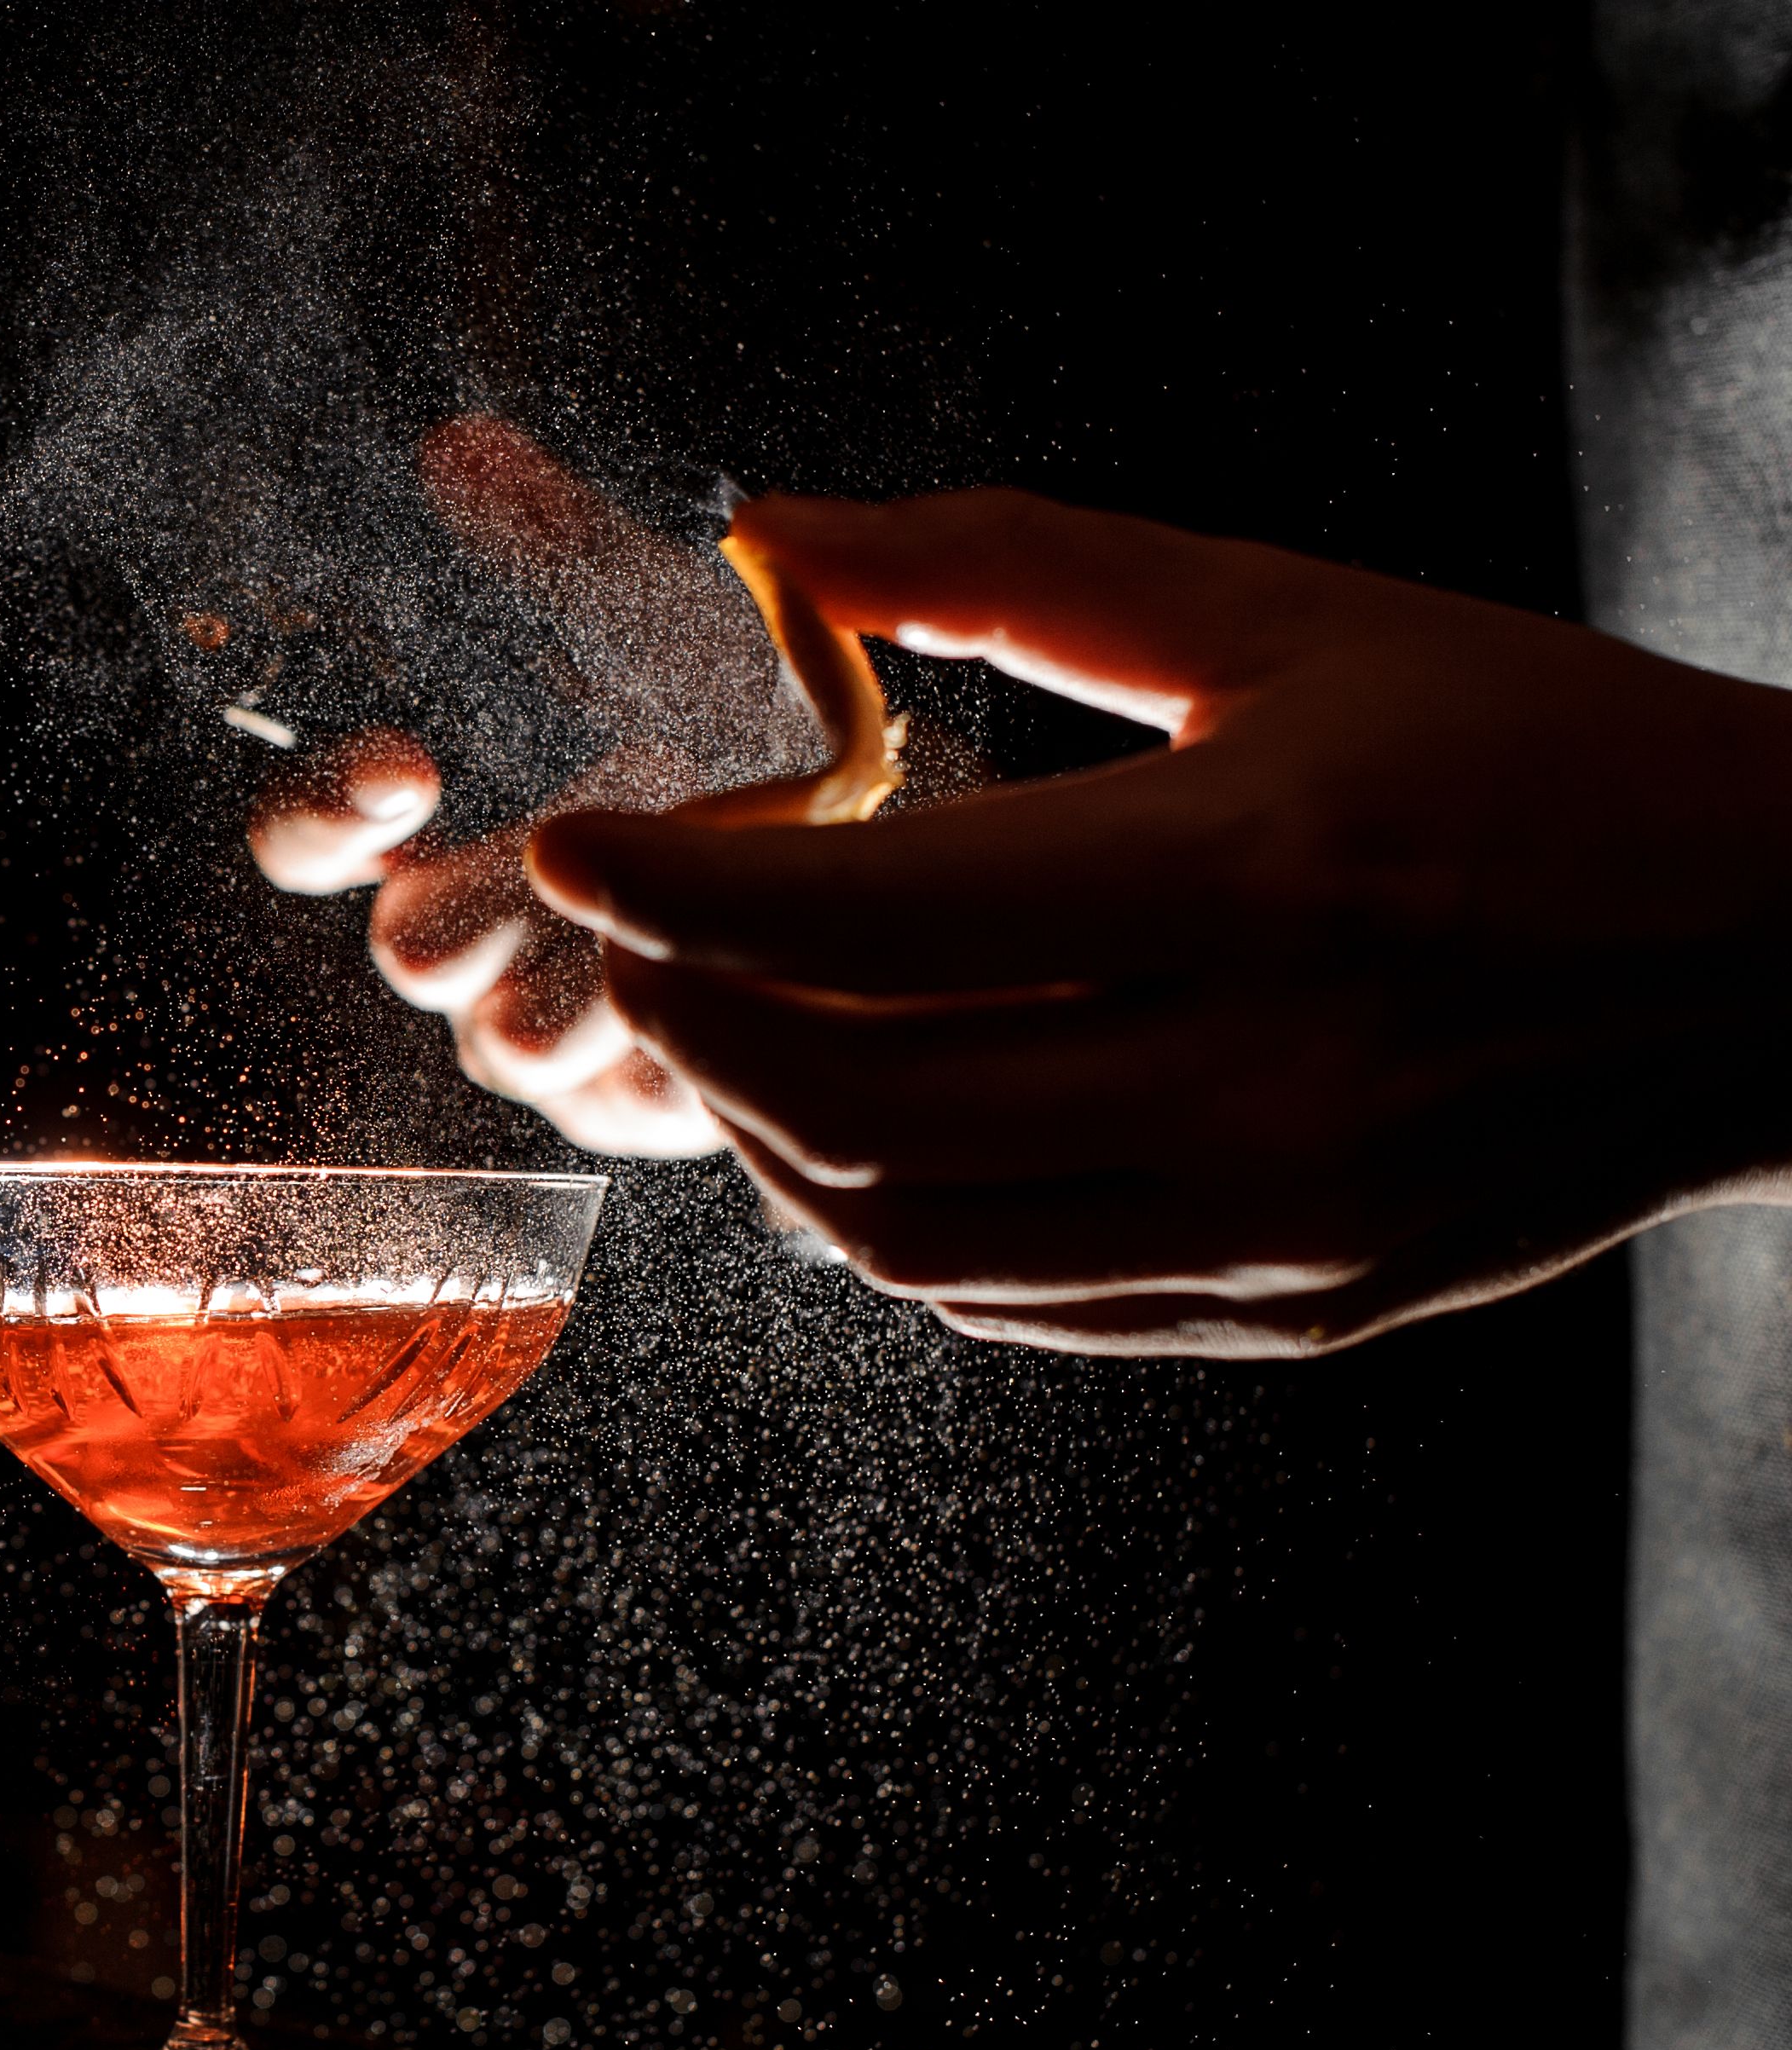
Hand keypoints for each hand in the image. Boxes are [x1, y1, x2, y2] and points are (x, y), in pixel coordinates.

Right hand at [249, 417, 824, 1155]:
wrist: (902, 816)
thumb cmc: (756, 706)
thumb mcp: (653, 611)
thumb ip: (548, 539)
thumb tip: (462, 445)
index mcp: (435, 836)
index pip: (306, 845)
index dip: (327, 813)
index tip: (406, 765)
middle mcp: (476, 945)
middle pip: (409, 953)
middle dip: (492, 894)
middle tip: (581, 835)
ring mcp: (551, 1039)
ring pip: (505, 1044)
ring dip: (595, 965)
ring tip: (686, 899)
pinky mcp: (643, 1110)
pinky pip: (619, 1104)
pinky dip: (678, 1036)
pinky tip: (745, 968)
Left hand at [523, 488, 1791, 1355]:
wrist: (1787, 956)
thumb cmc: (1541, 757)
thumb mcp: (1290, 614)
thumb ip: (1016, 571)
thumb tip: (783, 535)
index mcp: (1262, 881)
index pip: (877, 915)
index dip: (677, 886)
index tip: (577, 842)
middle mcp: (1262, 1084)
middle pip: (853, 1103)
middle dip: (686, 1020)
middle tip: (635, 939)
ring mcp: (1273, 1230)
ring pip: (902, 1239)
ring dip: (760, 1138)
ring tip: (726, 1028)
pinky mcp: (1287, 1317)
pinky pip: (1002, 1301)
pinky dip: (881, 1217)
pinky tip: (853, 1121)